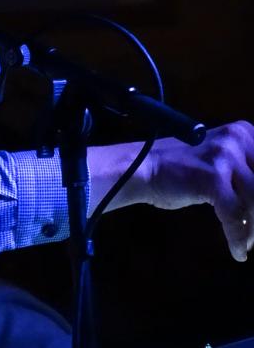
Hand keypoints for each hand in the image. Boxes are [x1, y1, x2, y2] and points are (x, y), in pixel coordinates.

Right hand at [90, 121, 253, 261]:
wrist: (141, 168)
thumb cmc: (179, 169)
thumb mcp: (220, 163)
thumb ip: (247, 174)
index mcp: (243, 132)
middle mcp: (237, 138)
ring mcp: (225, 155)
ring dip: (252, 228)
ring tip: (248, 243)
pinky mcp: (213, 176)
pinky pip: (235, 214)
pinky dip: (238, 236)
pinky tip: (238, 251)